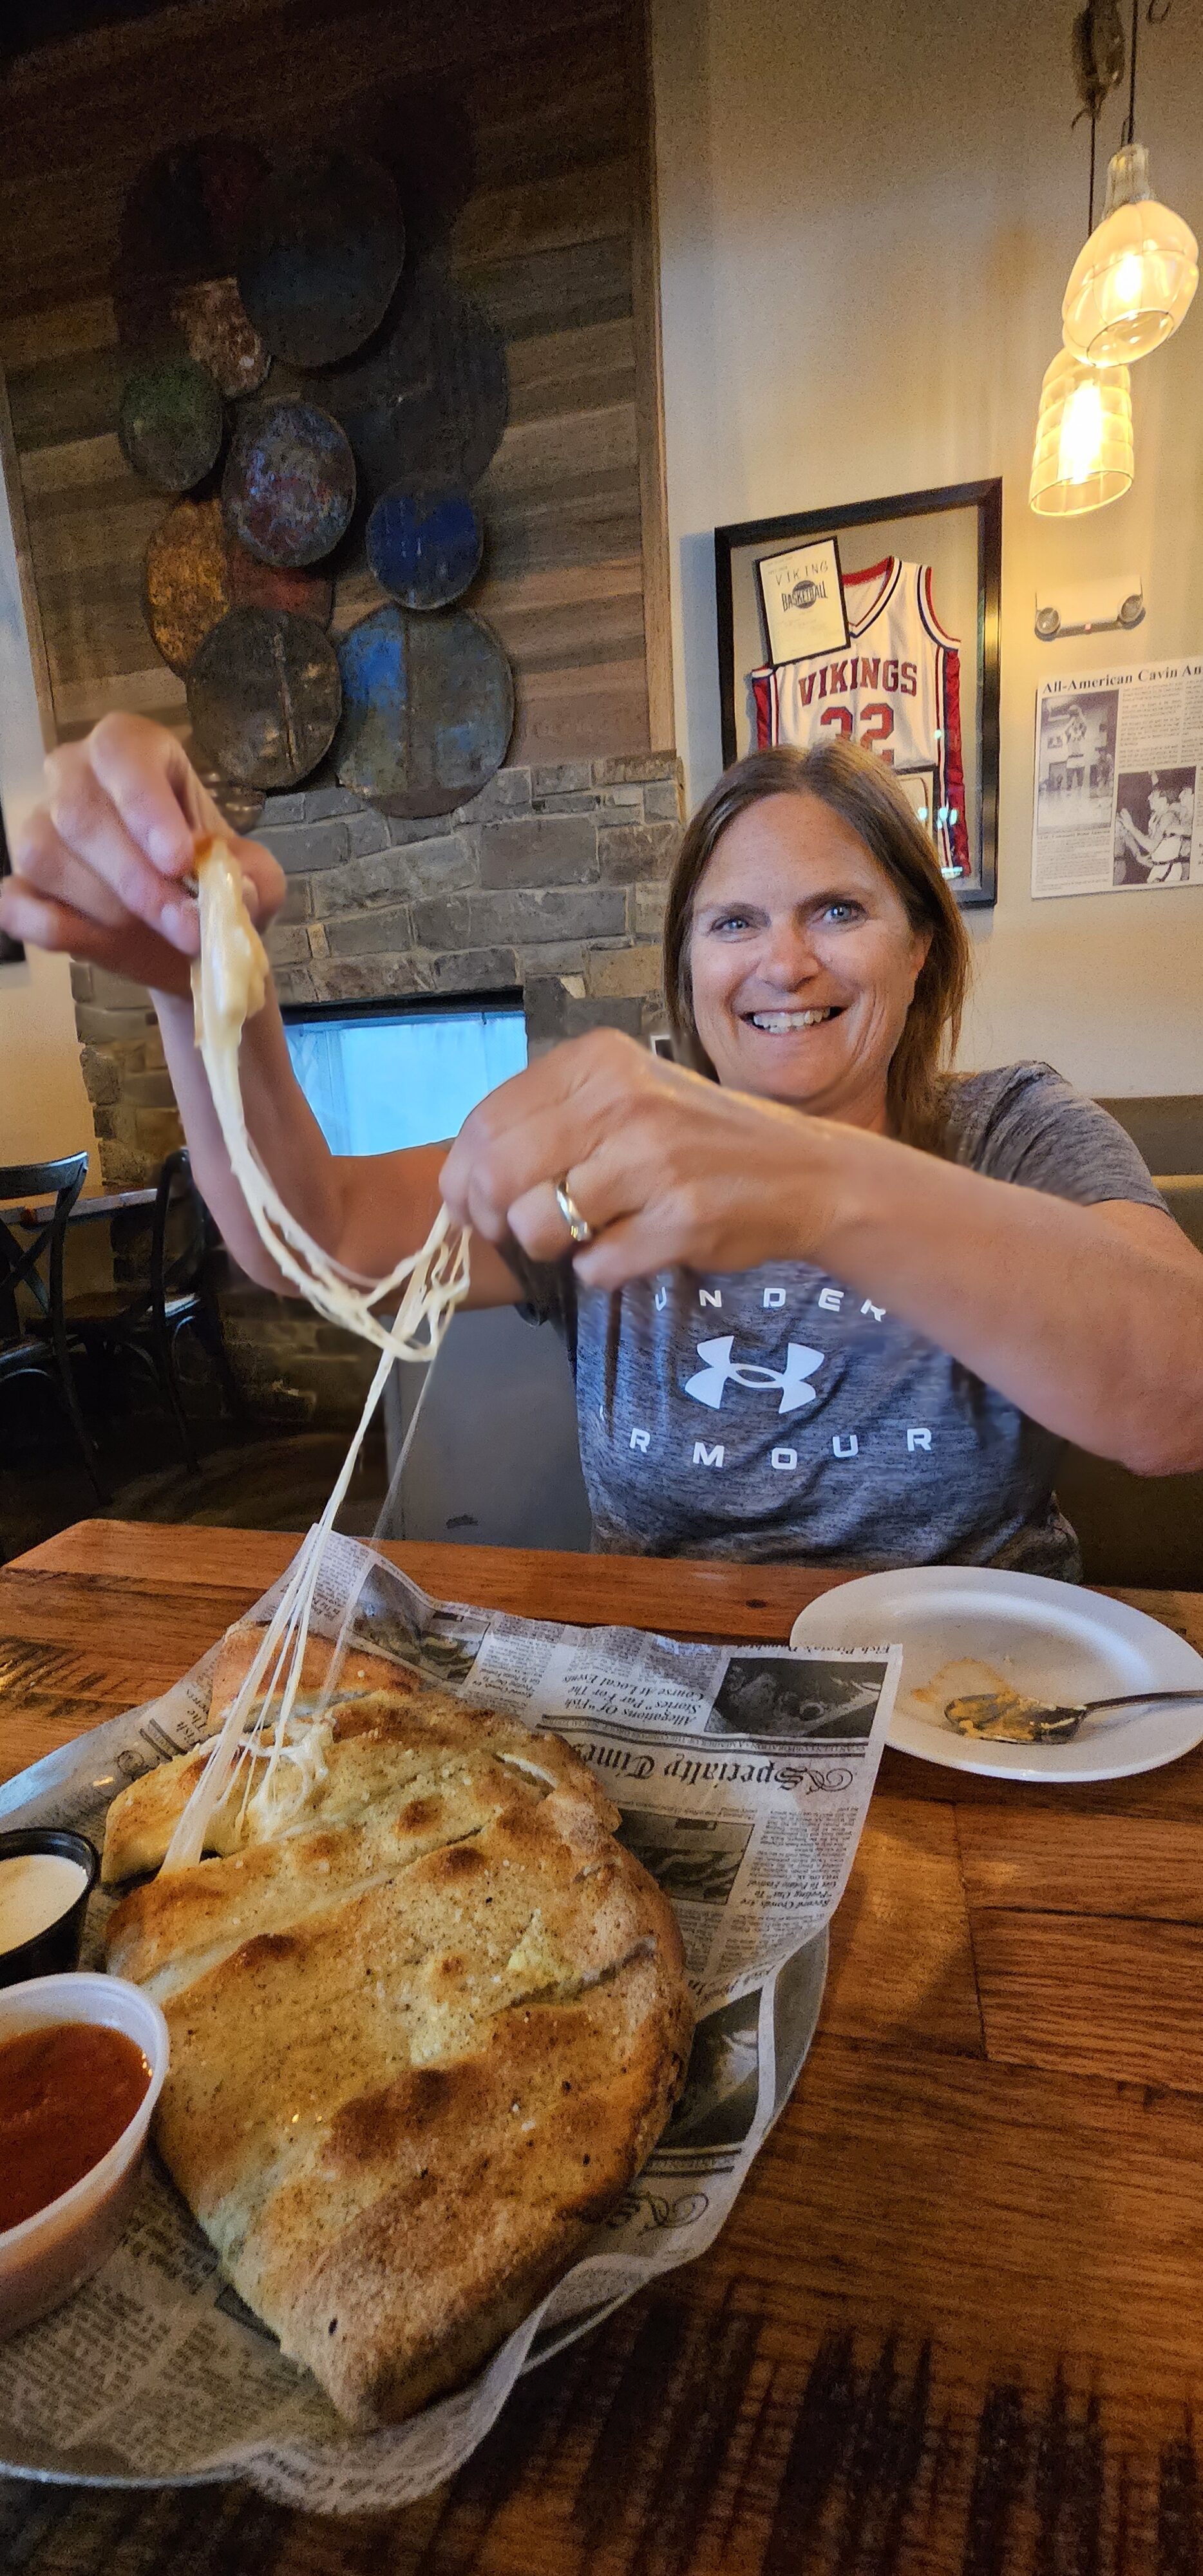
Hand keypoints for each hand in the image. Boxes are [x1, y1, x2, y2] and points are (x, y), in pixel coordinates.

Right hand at [0, 714, 285, 997]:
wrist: (191, 942)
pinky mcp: (23, 887)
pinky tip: (97, 943)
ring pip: (46, 855)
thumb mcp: (258, 881)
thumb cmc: (219, 888)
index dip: (144, 804)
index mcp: (137, 753)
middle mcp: (77, 778)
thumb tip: (233, 894)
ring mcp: (42, 831)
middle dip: (138, 880)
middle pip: (79, 811)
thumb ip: (253, 880)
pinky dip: (51, 927)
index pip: (120, 752)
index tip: (179, 860)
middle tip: (188, 927)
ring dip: (107, 908)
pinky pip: (15, 902)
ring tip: (159, 933)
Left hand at [440, 1029, 836, 1285]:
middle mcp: (622, 1100)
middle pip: (497, 1176)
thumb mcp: (622, 1099)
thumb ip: (546, 1123)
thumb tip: (458, 1184)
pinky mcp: (682, 1219)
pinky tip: (638, 1245)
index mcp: (598, 1061)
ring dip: (554, 1247)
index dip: (463, 1178)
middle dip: (495, 1220)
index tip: (473, 1206)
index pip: (485, 1123)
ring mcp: (654, 1160)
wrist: (804, 1174)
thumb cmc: (697, 1140)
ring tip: (594, 1233)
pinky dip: (605, 1270)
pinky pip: (596, 1267)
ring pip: (538, 1227)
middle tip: (521, 1233)